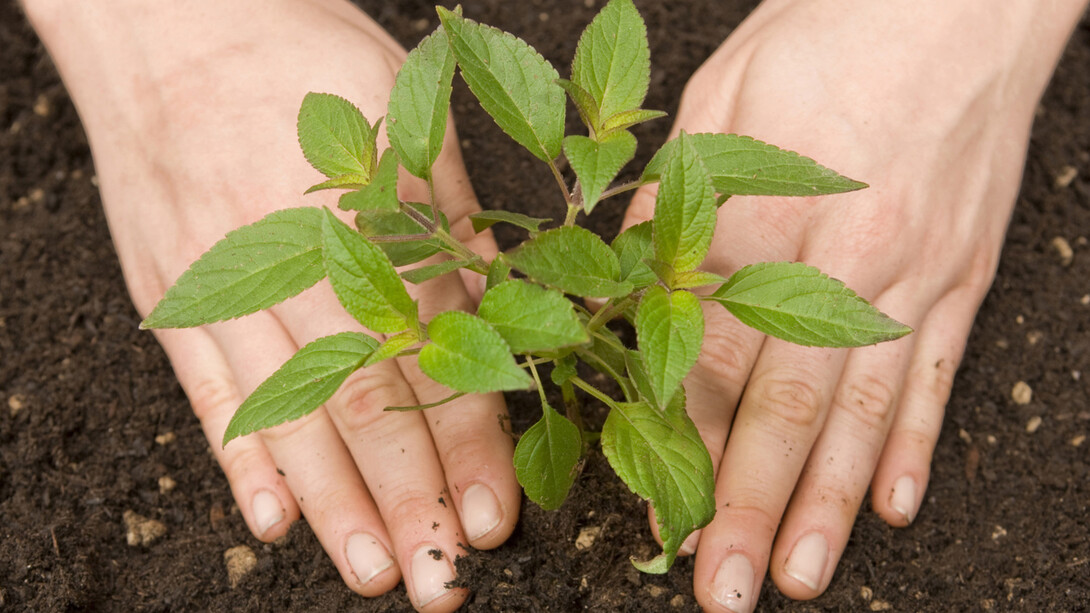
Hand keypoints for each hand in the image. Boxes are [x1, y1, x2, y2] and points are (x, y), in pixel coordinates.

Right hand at [24, 1, 515, 609]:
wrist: (169, 22)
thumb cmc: (302, 58)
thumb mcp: (401, 116)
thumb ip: (452, 224)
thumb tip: (508, 312)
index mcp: (371, 216)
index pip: (437, 352)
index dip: (470, 439)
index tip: (496, 515)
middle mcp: (300, 262)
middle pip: (362, 401)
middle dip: (409, 498)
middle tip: (440, 583)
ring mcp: (226, 284)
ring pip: (287, 412)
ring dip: (332, 503)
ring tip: (372, 571)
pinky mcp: (173, 295)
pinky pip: (205, 389)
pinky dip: (238, 456)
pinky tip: (269, 520)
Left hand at [623, 0, 1084, 608]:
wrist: (955, 0)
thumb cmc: (823, 37)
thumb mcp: (716, 103)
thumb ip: (668, 208)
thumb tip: (621, 292)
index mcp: (766, 212)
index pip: (709, 353)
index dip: (680, 441)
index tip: (658, 510)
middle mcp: (846, 258)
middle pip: (787, 403)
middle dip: (751, 505)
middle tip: (728, 588)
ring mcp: (914, 273)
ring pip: (863, 410)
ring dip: (826, 502)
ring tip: (802, 577)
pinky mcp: (963, 274)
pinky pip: (935, 374)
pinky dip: (912, 445)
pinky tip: (889, 505)